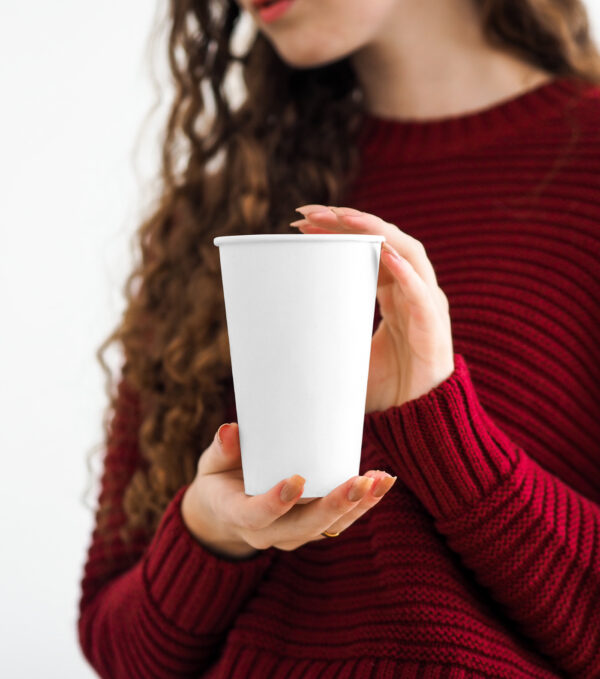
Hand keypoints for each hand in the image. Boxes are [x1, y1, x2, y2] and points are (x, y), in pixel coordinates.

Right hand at [181, 422, 396, 558]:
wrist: (225, 513)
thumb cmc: (219, 480)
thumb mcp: (211, 466)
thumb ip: (222, 449)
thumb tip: (230, 429)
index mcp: (237, 516)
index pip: (257, 516)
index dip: (276, 502)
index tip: (297, 480)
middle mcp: (268, 534)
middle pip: (304, 526)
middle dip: (334, 505)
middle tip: (358, 482)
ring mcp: (293, 534)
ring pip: (328, 527)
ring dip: (358, 506)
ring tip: (381, 480)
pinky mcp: (311, 529)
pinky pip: (339, 522)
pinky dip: (363, 504)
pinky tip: (383, 482)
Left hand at [290, 205, 454, 412]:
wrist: (418, 420)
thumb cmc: (386, 385)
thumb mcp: (348, 351)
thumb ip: (327, 334)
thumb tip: (279, 333)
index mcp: (393, 291)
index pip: (366, 248)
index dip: (337, 231)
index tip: (300, 222)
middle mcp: (412, 289)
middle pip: (383, 240)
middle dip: (347, 221)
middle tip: (307, 213)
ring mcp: (425, 303)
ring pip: (406, 252)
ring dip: (374, 231)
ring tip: (342, 217)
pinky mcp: (434, 325)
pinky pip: (422, 292)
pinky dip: (406, 271)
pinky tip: (385, 253)